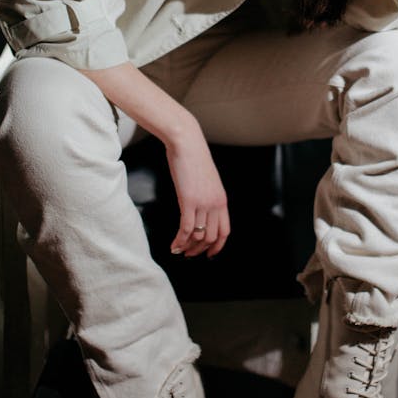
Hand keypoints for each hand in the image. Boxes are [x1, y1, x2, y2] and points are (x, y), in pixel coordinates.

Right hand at [166, 118, 229, 257]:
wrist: (187, 143)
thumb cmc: (193, 159)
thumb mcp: (206, 181)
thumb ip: (206, 197)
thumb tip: (199, 210)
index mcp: (222, 200)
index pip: (225, 231)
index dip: (217, 246)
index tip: (209, 254)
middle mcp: (215, 204)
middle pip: (211, 237)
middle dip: (200, 250)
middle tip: (189, 254)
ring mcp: (203, 203)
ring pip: (198, 236)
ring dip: (187, 247)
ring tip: (179, 250)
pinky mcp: (188, 201)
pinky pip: (185, 228)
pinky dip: (179, 241)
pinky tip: (173, 245)